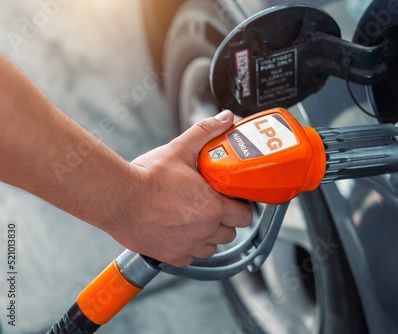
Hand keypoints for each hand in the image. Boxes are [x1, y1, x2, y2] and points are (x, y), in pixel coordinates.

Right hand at [106, 110, 252, 266]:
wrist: (116, 198)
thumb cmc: (147, 176)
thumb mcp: (180, 149)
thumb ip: (207, 132)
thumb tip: (226, 118)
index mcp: (213, 207)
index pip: (245, 216)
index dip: (241, 207)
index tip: (232, 199)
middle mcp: (204, 231)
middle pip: (230, 233)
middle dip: (226, 220)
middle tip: (213, 206)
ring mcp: (187, 246)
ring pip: (211, 248)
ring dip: (209, 235)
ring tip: (196, 219)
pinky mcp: (170, 256)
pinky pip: (190, 258)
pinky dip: (188, 248)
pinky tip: (179, 232)